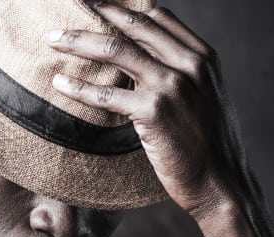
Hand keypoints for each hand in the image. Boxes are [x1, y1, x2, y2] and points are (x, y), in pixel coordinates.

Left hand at [47, 4, 256, 220]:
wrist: (221, 183)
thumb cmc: (206, 146)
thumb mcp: (204, 98)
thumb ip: (179, 74)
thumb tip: (142, 64)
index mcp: (201, 56)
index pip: (156, 16)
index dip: (122, 6)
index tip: (96, 3)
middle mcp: (188, 64)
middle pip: (132, 25)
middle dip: (96, 12)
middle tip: (65, 11)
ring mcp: (172, 86)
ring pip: (115, 50)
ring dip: (78, 41)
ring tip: (52, 39)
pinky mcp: (154, 112)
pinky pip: (106, 94)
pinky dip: (79, 87)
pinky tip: (59, 83)